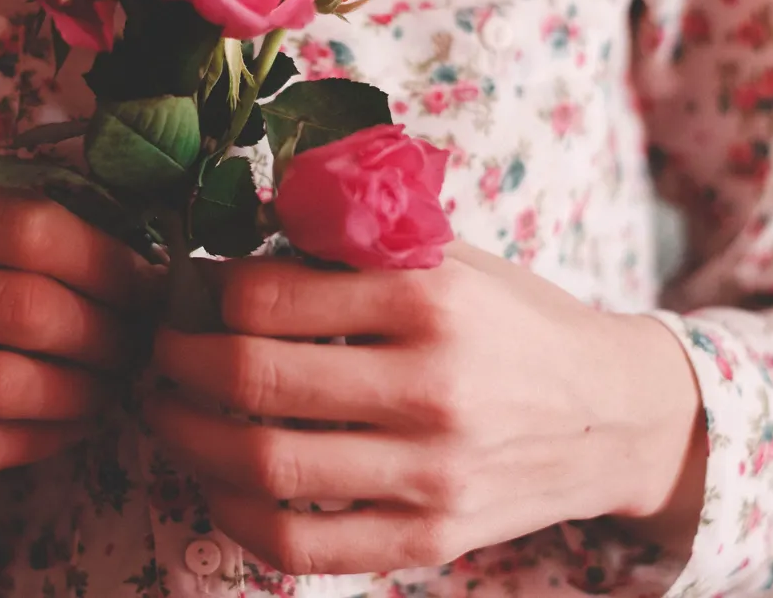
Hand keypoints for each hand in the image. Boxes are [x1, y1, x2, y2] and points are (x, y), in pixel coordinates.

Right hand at [0, 173, 157, 532]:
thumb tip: (129, 247)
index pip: (28, 227)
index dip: (109, 260)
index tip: (147, 282)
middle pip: (27, 309)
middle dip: (108, 332)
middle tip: (137, 343)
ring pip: (6, 385)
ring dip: (85, 392)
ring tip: (112, 386)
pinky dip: (40, 440)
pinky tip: (70, 426)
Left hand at [145, 243, 704, 574]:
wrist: (613, 414)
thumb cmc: (514, 321)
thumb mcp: (449, 256)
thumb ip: (353, 242)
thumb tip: (244, 227)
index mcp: (430, 300)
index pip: (268, 297)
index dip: (204, 292)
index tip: (191, 291)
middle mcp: (432, 388)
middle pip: (252, 380)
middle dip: (177, 363)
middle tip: (159, 350)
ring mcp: (432, 474)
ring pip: (266, 467)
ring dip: (187, 438)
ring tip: (166, 412)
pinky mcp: (430, 539)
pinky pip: (302, 545)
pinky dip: (236, 515)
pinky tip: (216, 481)